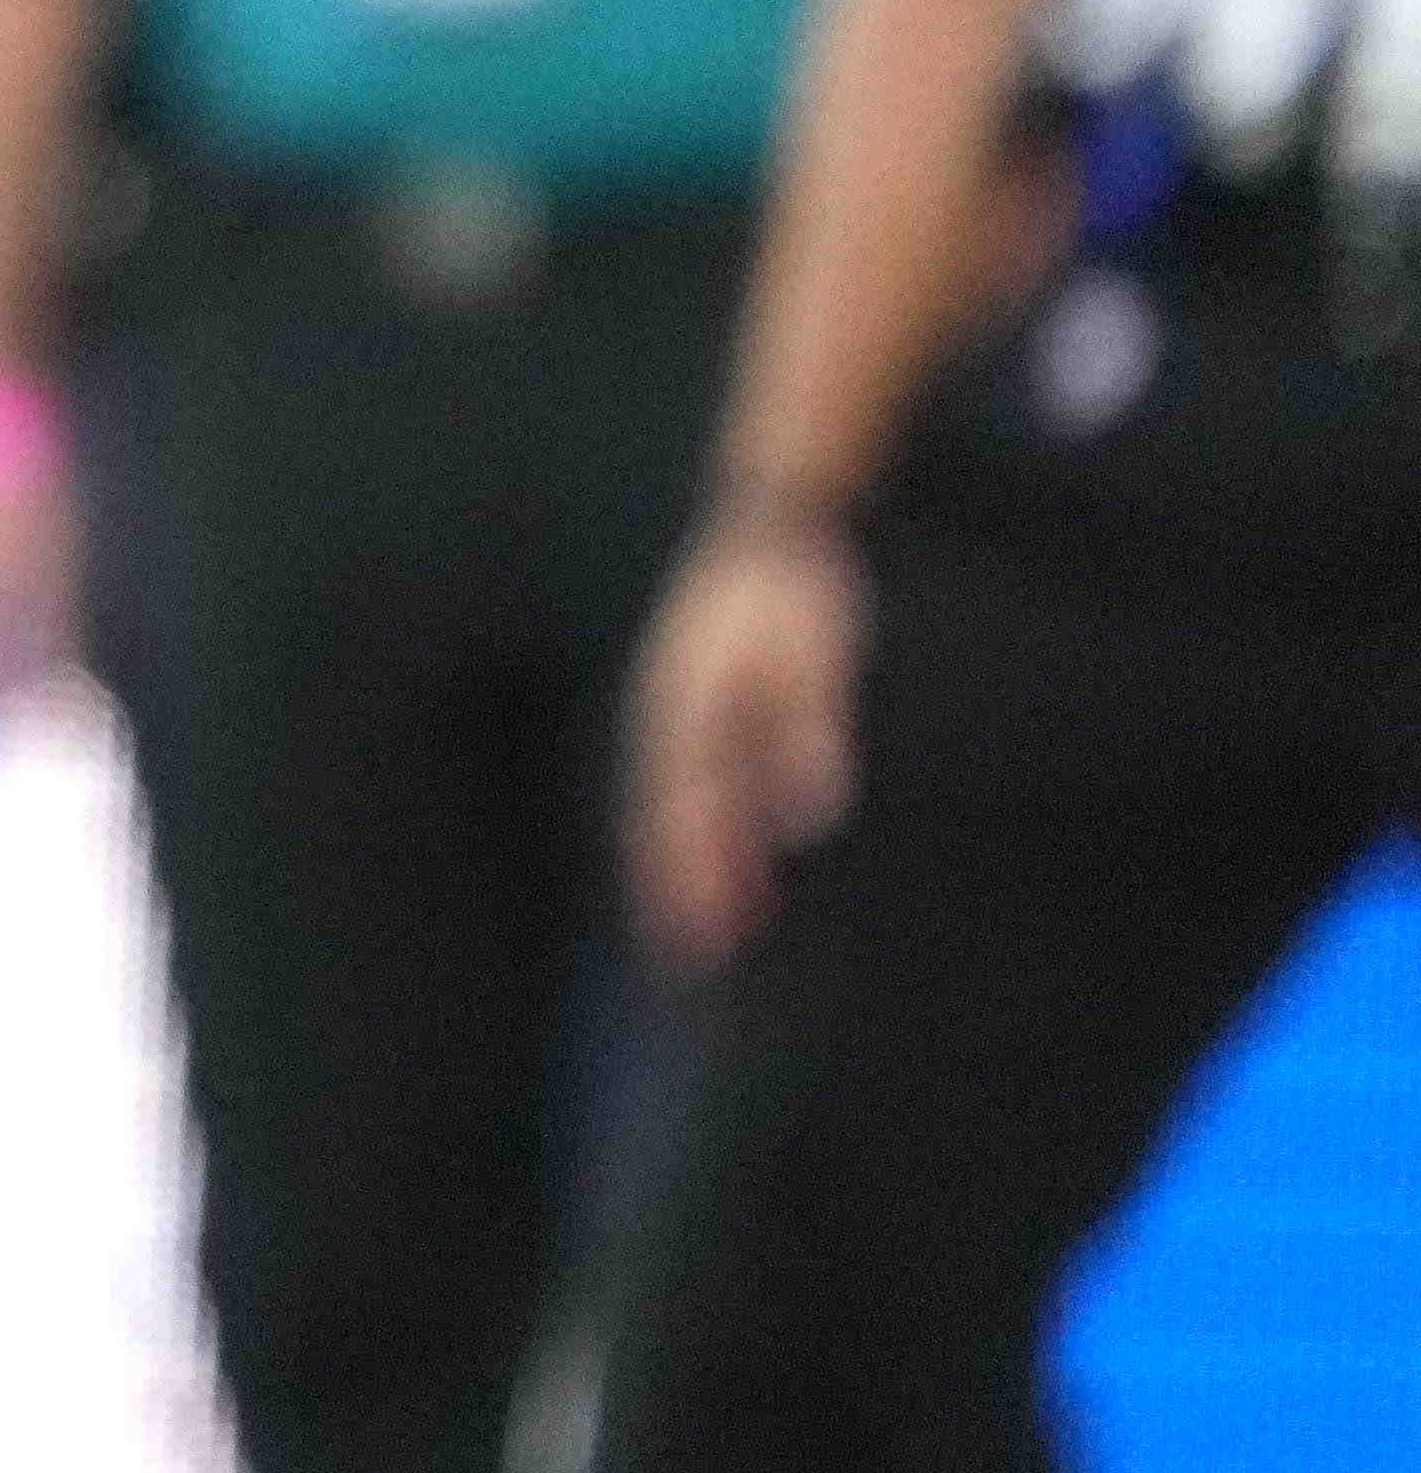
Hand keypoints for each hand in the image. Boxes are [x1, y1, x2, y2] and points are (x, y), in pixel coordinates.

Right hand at [631, 522, 865, 968]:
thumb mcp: (807, 648)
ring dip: (694, 863)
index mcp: (684, 713)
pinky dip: (710, 827)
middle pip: (664, 818)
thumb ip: (805, 724)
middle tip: (693, 955)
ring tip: (719, 925)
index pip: (680, 816)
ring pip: (675, 804)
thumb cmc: (795, 589)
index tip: (702, 940)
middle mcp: (669, 719)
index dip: (689, 880)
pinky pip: (695, 782)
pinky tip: (745, 856)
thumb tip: (809, 811)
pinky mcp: (703, 706)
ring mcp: (681, 711)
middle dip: (678, 885)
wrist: (774, 517)